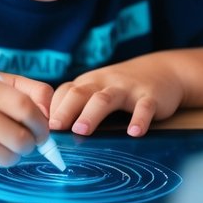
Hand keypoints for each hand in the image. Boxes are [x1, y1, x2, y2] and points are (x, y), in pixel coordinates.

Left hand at [48, 55, 183, 137]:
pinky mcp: (150, 96)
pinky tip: (134, 132)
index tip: (39, 128)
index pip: (64, 93)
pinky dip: (139, 119)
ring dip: (92, 114)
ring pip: (106, 99)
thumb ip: (76, 105)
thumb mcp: (97, 90)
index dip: (51, 109)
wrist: (163, 70)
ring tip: (81, 130)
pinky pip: (144, 107)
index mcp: (88, 83)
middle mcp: (104, 83)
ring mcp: (127, 89)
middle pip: (80, 93)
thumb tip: (48, 131)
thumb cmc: (121, 87)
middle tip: (55, 128)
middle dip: (66, 110)